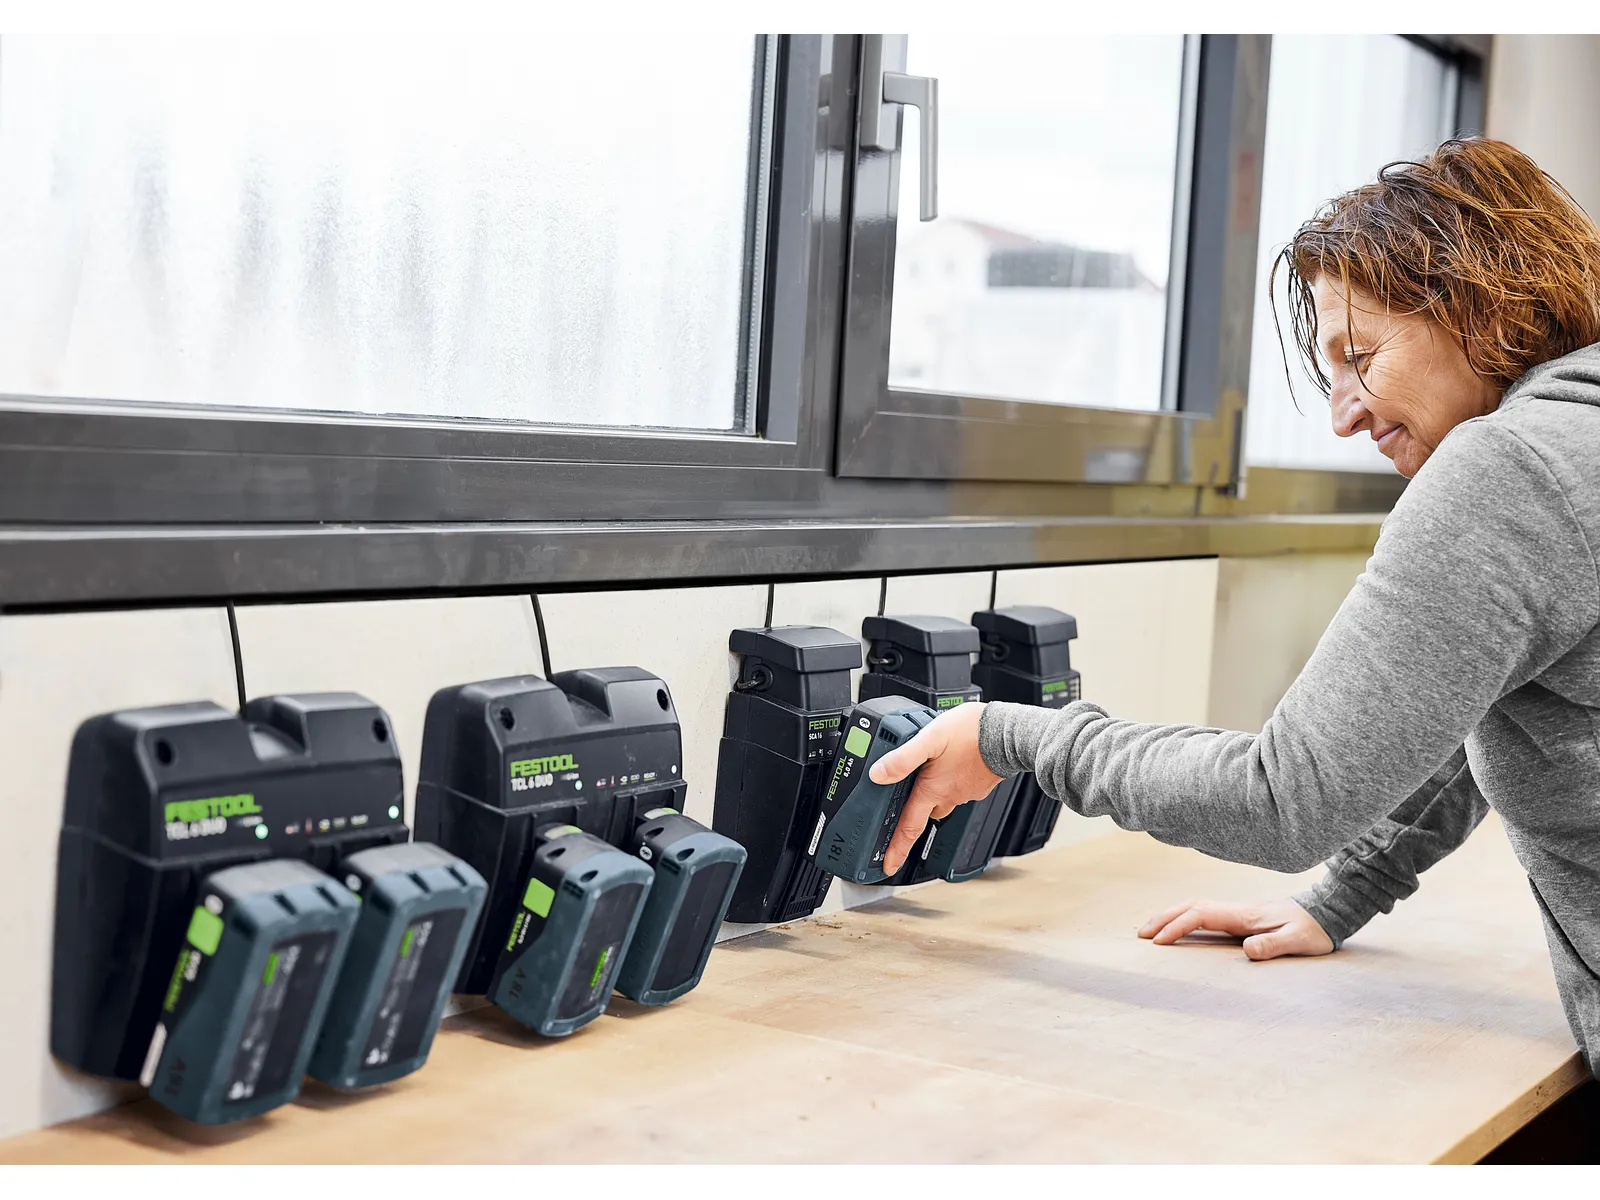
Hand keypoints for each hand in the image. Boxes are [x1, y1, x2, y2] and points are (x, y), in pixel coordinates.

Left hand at [868, 701, 1002, 874]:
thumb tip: (877, 774)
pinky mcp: (980, 783)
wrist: (1010, 734)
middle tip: (905, 809)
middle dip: (915, 814)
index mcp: (933, 790)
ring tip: (929, 776)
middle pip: (926, 813)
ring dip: (934, 793)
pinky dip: (952, 782)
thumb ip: (903, 757)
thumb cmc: (972, 735)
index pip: (909, 828)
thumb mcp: (930, 738)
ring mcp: (967, 791)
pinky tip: (952, 765)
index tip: (889, 866)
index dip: (897, 849)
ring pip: (944, 799)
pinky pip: (960, 788)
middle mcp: (950, 796)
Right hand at [1138, 897, 1334, 960]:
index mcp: (1244, 915)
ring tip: (1151, 929)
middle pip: (1190, 906)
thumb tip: (1247, 950)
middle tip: (1141, 934)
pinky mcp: (1242, 917)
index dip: (1178, 927)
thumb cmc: (1314, 929)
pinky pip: (1204, 913)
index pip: (1200, 916)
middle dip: (1164, 918)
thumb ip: (1274, 944)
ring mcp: (1238, 912)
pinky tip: (1180, 927)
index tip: (1160, 943)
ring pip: (1195, 907)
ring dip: (1171, 915)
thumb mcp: (1299, 940)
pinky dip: (1185, 917)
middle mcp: (1237, 910)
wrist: (1328, 911)